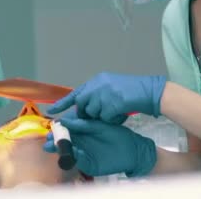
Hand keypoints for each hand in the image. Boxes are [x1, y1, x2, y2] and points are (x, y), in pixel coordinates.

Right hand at [43, 115, 156, 177]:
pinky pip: (78, 160)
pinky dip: (72, 157)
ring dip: (60, 150)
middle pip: (65, 142)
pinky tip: (69, 153)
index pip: (67, 130)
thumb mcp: (98, 125)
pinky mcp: (89, 165)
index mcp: (83, 131)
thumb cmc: (117, 134)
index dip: (58, 129)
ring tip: (52, 147)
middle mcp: (81, 143)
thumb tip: (63, 120)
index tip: (50, 127)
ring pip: (69, 152)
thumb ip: (82, 124)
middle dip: (55, 141)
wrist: (133, 150)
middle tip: (48, 139)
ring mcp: (84, 154)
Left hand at [48, 73, 166, 122]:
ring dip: (104, 116)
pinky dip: (113, 119)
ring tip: (117, 109)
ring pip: (94, 113)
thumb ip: (97, 95)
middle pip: (83, 105)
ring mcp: (104, 94)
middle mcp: (97, 85)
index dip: (63, 103)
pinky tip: (122, 112)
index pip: (76, 93)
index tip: (51, 111)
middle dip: (88, 114)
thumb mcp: (110, 88)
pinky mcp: (111, 103)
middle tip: (103, 112)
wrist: (148, 91)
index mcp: (97, 81)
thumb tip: (83, 108)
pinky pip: (106, 118)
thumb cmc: (132, 91)